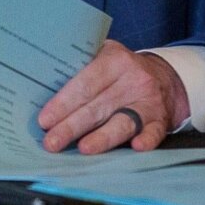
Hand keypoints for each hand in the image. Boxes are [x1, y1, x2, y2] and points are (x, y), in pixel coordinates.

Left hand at [37, 40, 188, 154]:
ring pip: (122, 122)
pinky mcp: (160, 120)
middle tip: (52, 142)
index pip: (85, 83)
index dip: (64, 103)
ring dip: (102, 137)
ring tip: (84, 148)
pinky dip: (146, 139)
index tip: (45, 120)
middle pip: (98, 107)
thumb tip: (41, 83)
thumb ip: (81, 65)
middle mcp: (133, 80)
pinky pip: (154, 131)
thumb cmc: (121, 70)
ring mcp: (148, 101)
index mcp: (115, 60)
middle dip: (72, 126)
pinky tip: (135, 147)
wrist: (163, 77)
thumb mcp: (104, 56)